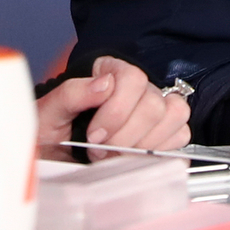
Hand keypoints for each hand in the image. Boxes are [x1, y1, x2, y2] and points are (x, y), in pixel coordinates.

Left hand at [36, 56, 190, 149]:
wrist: (52, 158)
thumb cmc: (49, 134)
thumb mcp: (48, 112)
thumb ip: (71, 93)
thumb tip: (104, 85)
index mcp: (109, 71)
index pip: (133, 79)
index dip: (116, 112)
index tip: (93, 136)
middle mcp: (135, 87)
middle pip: (154, 104)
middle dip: (126, 136)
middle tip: (100, 151)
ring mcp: (153, 108)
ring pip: (174, 115)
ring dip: (145, 143)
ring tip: (118, 156)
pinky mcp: (163, 132)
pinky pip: (181, 134)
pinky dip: (161, 150)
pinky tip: (135, 157)